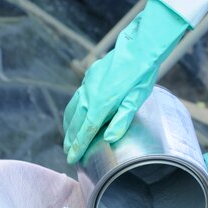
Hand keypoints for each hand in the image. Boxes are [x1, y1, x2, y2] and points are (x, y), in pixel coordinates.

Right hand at [63, 0, 188, 163]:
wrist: (138, 49)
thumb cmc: (141, 76)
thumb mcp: (136, 100)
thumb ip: (122, 120)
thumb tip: (109, 139)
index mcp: (101, 104)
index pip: (86, 131)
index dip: (78, 146)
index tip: (71, 158)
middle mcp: (90, 95)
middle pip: (76, 122)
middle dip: (70, 139)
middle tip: (66, 152)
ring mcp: (88, 85)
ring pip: (73, 109)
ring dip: (69, 125)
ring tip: (67, 138)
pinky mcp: (89, 77)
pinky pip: (77, 98)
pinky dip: (73, 110)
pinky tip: (75, 115)